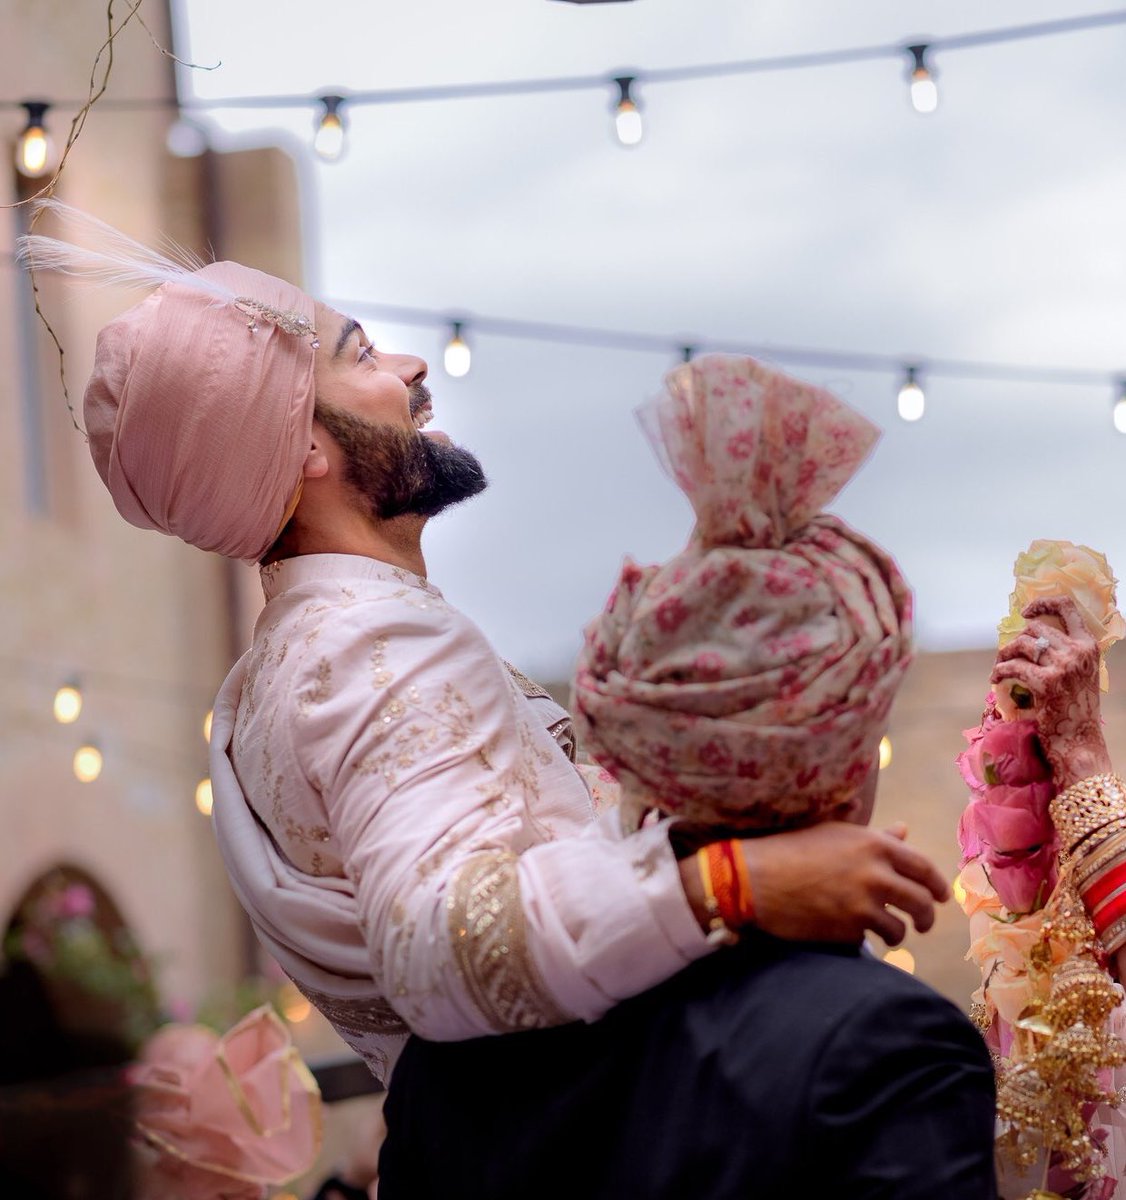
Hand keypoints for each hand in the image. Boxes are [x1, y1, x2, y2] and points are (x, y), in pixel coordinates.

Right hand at [738, 820, 948, 945]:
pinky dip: (868, 938)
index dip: (937, 885)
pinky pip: (872, 938)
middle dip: (926, 916)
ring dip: (899, 932)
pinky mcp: (849, 928)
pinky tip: (855, 932)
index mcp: (875, 844)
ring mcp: (863, 903)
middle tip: (922, 923)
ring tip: (890, 934)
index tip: (941, 896)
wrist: (757, 877)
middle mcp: (876, 873)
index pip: (923, 867)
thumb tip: (903, 830)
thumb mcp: (836, 834)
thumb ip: (875, 836)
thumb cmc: (793, 849)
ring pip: (901, 927)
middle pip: (921, 901)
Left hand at [990, 596, 1109, 786]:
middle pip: (1035, 628)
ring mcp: (1065, 667)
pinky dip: (999, 671)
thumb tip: (1029, 634)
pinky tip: (996, 679)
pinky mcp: (1048, 683)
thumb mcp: (1077, 675)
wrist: (1078, 743)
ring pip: (1021, 644)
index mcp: (1089, 646)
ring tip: (999, 668)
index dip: (1042, 603)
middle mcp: (1079, 652)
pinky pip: (1013, 667)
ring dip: (1004, 655)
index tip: (1025, 612)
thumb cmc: (1074, 711)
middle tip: (1006, 656)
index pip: (1067, 607)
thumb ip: (1063, 653)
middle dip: (1015, 641)